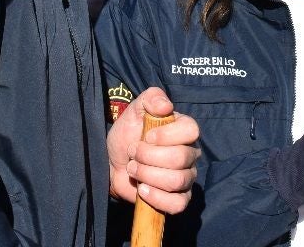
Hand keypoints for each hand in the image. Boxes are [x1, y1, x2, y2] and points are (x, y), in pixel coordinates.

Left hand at [107, 86, 200, 213]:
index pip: (191, 130)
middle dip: (148, 157)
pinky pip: (178, 204)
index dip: (167, 135)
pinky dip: (157, 198)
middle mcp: (190, 153)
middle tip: (133, 154)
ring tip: (133, 169)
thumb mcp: (134, 110)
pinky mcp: (178, 198)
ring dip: (147, 175)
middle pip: (180, 158)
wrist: (112, 164)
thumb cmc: (127, 135)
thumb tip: (166, 106)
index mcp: (184, 130)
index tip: (147, 136)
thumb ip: (150, 98)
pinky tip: (143, 190)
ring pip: (177, 181)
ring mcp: (186, 177)